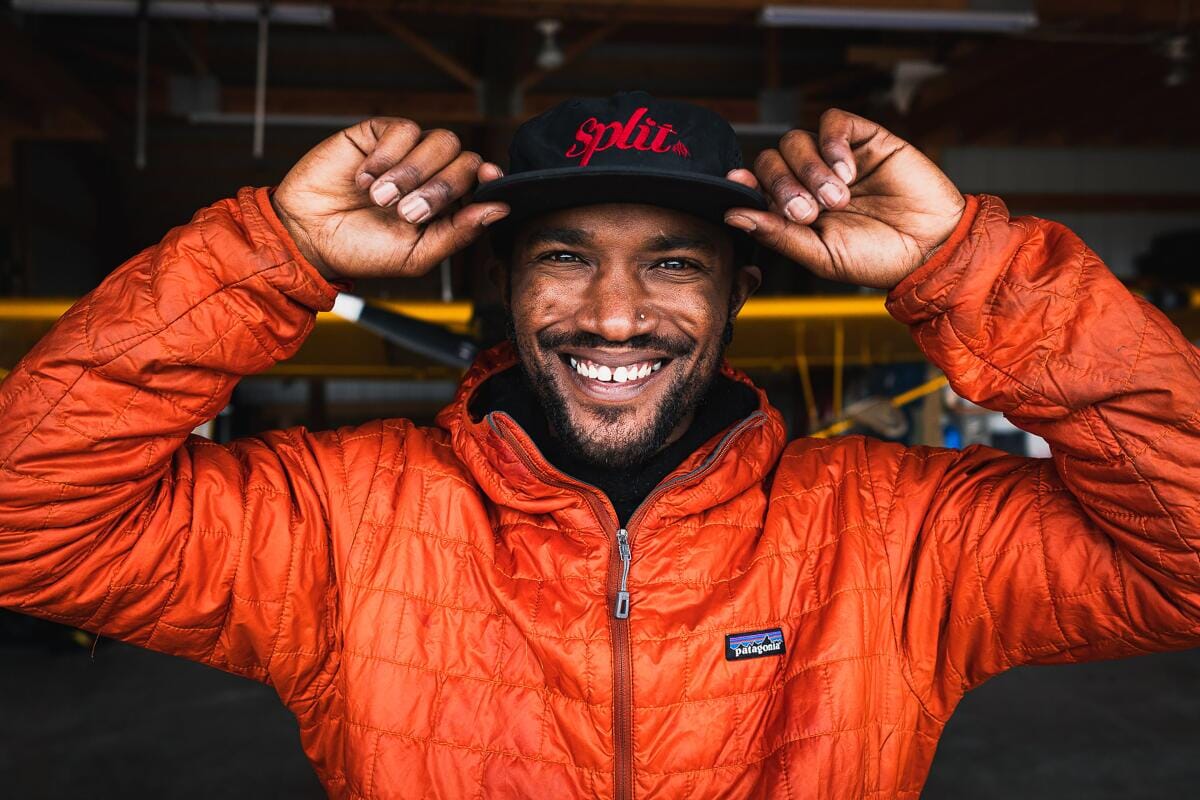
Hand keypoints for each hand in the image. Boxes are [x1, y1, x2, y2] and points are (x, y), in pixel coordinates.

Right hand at [271, 118, 508, 280]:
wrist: (308, 237)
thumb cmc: (362, 251)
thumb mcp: (416, 254)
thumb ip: (459, 232)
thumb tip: (500, 209)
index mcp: (447, 204)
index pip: (481, 179)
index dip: (488, 176)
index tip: (487, 179)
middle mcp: (432, 174)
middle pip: (464, 158)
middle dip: (440, 188)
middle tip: (406, 213)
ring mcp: (406, 152)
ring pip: (439, 141)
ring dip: (412, 173)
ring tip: (380, 200)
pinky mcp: (378, 134)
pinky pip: (403, 129)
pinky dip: (387, 156)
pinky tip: (365, 179)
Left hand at [724, 109, 965, 289]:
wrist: (931, 249)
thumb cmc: (877, 258)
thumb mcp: (821, 255)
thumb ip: (778, 234)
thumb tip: (733, 216)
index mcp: (795, 209)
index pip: (757, 185)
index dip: (746, 183)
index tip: (740, 186)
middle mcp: (810, 180)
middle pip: (771, 159)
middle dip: (783, 185)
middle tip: (809, 211)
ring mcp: (836, 158)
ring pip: (796, 140)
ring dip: (810, 169)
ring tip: (838, 198)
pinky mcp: (865, 138)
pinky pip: (833, 122)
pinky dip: (831, 143)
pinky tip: (847, 171)